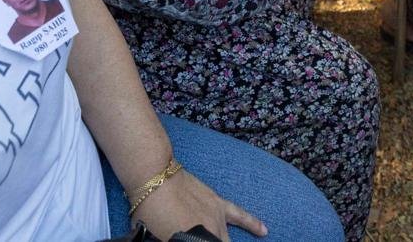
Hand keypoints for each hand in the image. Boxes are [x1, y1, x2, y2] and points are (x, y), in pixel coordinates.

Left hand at [136, 167, 265, 238]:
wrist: (154, 177)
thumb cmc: (149, 211)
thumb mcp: (153, 238)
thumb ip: (170, 241)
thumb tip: (175, 241)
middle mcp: (210, 233)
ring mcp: (216, 219)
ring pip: (228, 239)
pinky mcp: (218, 204)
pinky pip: (239, 215)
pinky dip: (252, 223)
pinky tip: (264, 231)